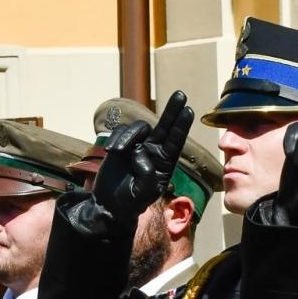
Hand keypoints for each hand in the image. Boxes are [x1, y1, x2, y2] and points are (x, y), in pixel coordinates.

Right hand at [92, 91, 193, 231]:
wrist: (109, 204)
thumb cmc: (130, 203)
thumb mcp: (142, 195)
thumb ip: (146, 177)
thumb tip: (141, 154)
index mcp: (164, 164)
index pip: (175, 142)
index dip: (181, 126)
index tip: (188, 111)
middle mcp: (154, 151)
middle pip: (165, 126)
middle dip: (172, 110)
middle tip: (180, 94)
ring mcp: (138, 146)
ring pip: (139, 128)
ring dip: (129, 136)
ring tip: (118, 152)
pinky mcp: (122, 144)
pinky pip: (122, 131)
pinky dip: (117, 138)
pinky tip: (112, 152)